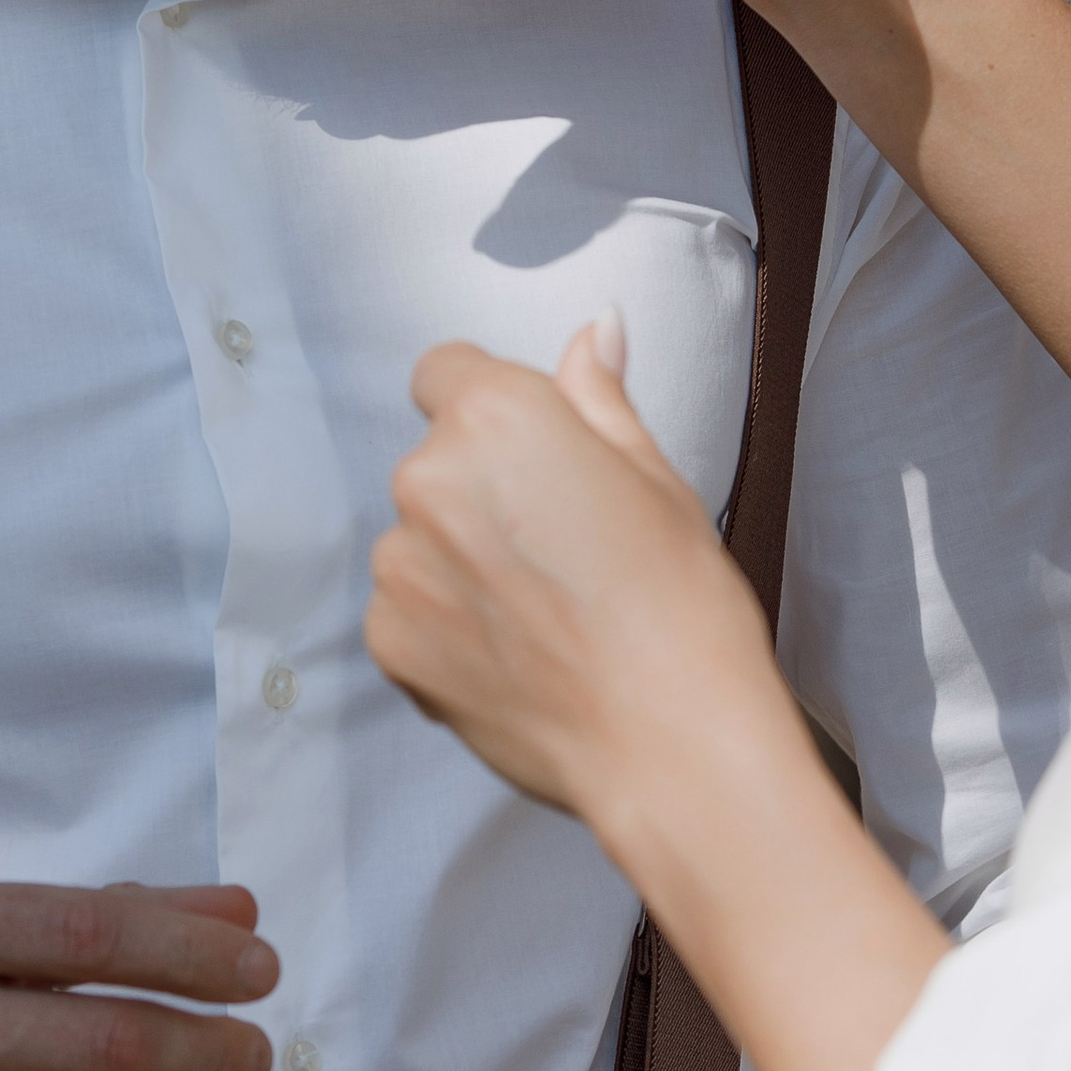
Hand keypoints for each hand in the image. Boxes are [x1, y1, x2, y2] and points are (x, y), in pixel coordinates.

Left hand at [367, 323, 790, 839]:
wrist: (669, 742)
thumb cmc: (681, 603)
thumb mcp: (655, 479)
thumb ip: (599, 398)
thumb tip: (593, 328)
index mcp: (495, 415)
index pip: (446, 372)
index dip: (490, 408)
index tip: (532, 455)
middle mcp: (428, 478)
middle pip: (438, 462)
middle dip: (483, 492)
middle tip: (562, 550)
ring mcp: (399, 565)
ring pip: (420, 540)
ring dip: (460, 561)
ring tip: (544, 614)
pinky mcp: (390, 641)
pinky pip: (408, 609)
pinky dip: (447, 625)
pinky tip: (516, 656)